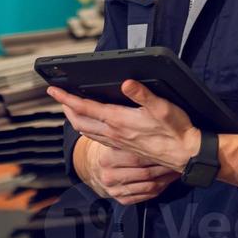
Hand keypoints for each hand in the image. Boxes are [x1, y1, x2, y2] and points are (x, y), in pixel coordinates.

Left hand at [49, 79, 201, 174]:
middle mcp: (113, 133)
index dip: (66, 98)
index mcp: (119, 121)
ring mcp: (117, 142)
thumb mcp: (163, 107)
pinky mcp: (123, 147)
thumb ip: (143, 94)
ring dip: (74, 119)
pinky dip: (86, 129)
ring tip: (69, 108)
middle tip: (58, 96)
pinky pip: (96, 138)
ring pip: (86, 131)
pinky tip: (90, 126)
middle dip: (65, 108)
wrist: (184, 155)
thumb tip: (126, 82)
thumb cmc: (176, 131)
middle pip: (79, 121)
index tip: (53, 89)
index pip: (84, 107)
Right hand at [84, 141, 179, 204]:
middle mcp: (109, 176)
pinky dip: (161, 188)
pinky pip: (147, 195)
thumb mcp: (113, 139)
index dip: (157, 154)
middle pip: (145, 173)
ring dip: (166, 178)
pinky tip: (167, 179)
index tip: (172, 148)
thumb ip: (127, 134)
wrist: (93, 169)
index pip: (137, 157)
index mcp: (107, 158)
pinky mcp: (122, 200)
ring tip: (176, 169)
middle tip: (179, 160)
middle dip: (165, 167)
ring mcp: (115, 190)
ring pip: (149, 186)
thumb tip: (149, 119)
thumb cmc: (110, 149)